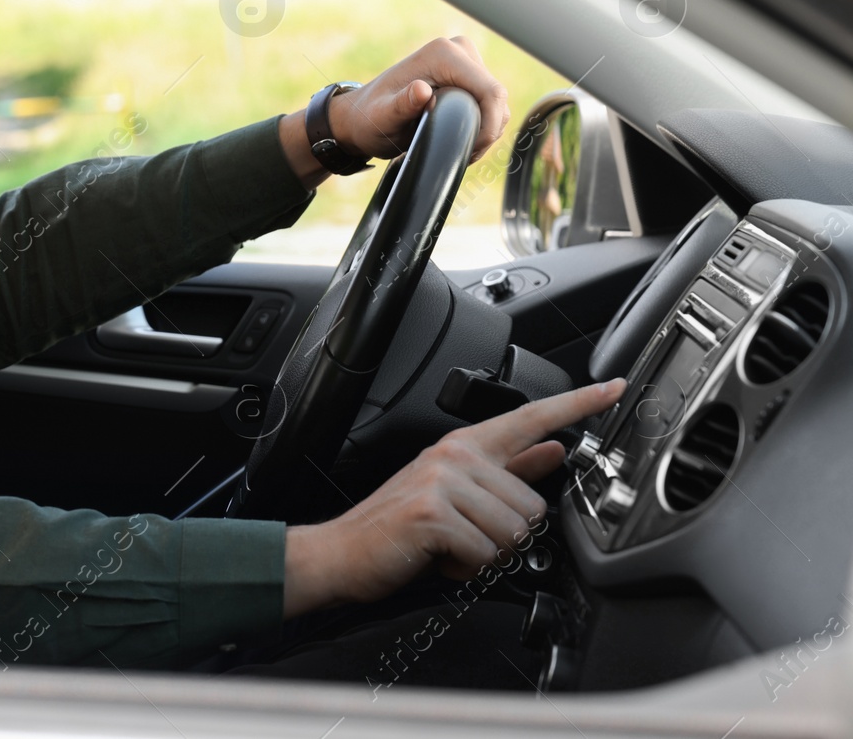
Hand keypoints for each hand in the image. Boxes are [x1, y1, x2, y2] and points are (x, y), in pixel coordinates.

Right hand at [282, 378, 625, 617]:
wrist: (342, 552)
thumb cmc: (397, 526)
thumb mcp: (455, 493)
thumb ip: (507, 470)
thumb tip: (551, 450)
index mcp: (464, 446)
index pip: (531, 418)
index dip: (578, 405)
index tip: (614, 389)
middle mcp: (455, 456)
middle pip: (533, 506)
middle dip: (505, 536)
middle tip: (463, 536)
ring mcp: (442, 482)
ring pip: (514, 533)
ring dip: (487, 555)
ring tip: (450, 547)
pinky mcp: (434, 513)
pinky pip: (486, 553)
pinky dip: (467, 568)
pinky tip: (441, 557)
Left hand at [332, 37, 509, 161]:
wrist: (363, 116)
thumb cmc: (370, 119)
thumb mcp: (382, 118)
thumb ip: (401, 105)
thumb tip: (422, 90)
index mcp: (443, 55)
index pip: (491, 91)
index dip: (490, 125)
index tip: (472, 150)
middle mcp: (458, 50)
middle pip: (497, 97)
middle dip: (487, 130)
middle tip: (463, 154)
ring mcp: (464, 60)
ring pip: (497, 101)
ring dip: (486, 129)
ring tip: (460, 149)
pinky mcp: (467, 74)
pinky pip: (490, 103)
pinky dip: (483, 124)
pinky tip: (461, 139)